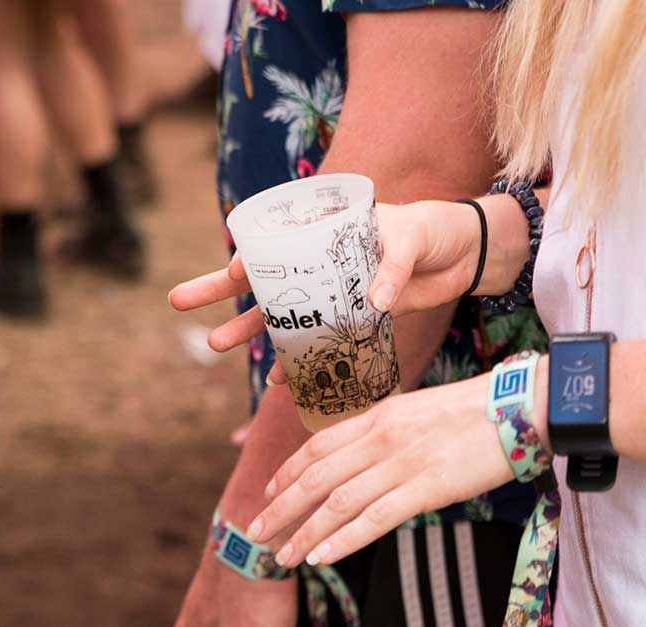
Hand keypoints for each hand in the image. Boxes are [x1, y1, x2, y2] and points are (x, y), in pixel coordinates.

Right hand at [168, 201, 486, 356]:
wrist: (467, 254)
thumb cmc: (434, 230)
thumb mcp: (412, 238)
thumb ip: (393, 265)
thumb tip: (376, 300)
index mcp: (324, 228)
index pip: (273, 240)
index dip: (247, 258)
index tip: (231, 274)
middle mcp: (318, 260)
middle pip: (260, 276)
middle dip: (217, 291)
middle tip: (178, 303)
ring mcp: (331, 292)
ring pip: (279, 313)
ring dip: (249, 330)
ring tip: (215, 346)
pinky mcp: (351, 319)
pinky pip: (314, 341)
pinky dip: (298, 360)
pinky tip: (281, 379)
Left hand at [246, 371, 538, 567]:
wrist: (519, 407)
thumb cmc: (475, 410)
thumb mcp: (418, 410)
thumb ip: (386, 431)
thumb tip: (363, 454)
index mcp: (378, 415)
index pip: (318, 446)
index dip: (288, 472)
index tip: (270, 492)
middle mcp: (380, 438)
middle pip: (316, 477)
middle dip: (281, 507)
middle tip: (256, 531)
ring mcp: (401, 463)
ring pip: (338, 502)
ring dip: (304, 532)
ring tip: (282, 557)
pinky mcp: (426, 488)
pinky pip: (374, 518)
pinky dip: (343, 539)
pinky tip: (321, 556)